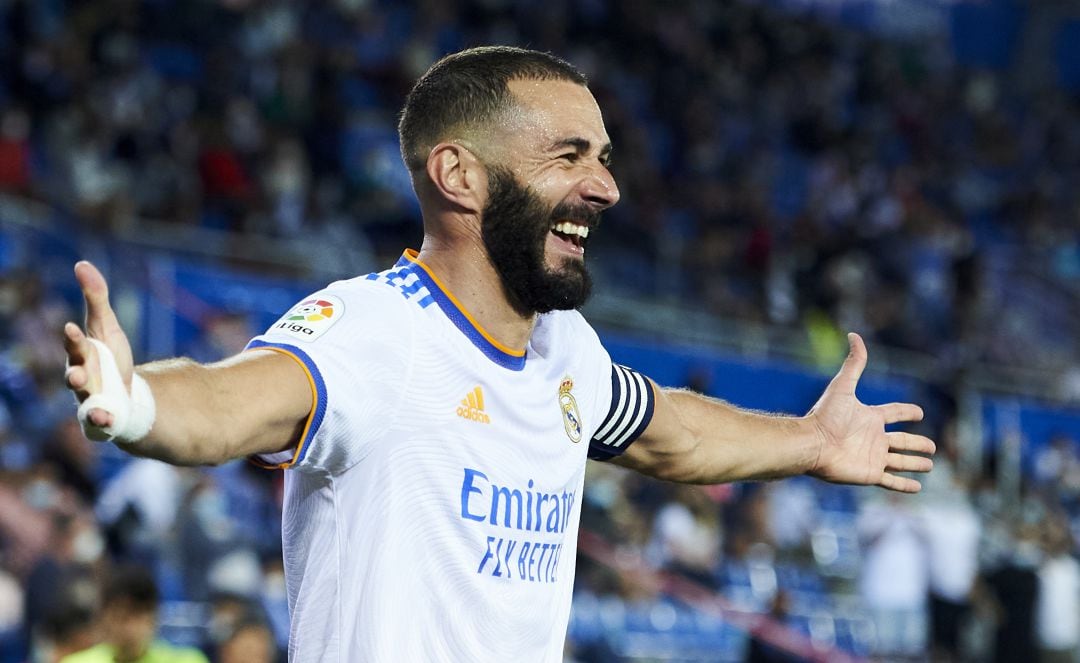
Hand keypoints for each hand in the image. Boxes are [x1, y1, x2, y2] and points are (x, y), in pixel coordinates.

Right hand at [63, 261, 134, 429]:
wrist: (124, 391)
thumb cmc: (110, 356)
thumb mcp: (107, 326)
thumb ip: (96, 298)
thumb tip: (82, 264)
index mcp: (81, 354)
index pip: (75, 344)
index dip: (73, 338)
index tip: (73, 328)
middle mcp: (81, 377)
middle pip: (76, 375)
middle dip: (76, 374)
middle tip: (78, 374)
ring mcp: (89, 398)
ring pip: (83, 401)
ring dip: (87, 401)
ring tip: (95, 404)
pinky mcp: (100, 416)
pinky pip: (98, 421)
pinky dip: (102, 420)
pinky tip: (107, 418)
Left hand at [806, 333, 934, 492]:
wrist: (812, 444)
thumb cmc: (826, 416)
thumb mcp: (843, 386)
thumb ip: (854, 363)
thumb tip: (854, 335)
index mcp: (870, 418)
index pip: (894, 413)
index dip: (907, 412)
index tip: (919, 413)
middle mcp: (873, 438)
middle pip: (902, 440)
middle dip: (917, 443)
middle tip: (933, 447)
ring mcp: (872, 457)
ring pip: (900, 461)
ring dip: (915, 464)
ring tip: (930, 466)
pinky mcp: (870, 474)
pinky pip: (892, 482)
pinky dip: (905, 485)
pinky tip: (917, 488)